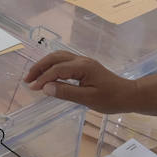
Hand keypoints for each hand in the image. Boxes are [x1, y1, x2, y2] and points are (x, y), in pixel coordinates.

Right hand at [23, 52, 138, 111]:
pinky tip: (48, 75)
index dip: (43, 78)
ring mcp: (83, 61)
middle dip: (39, 67)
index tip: (33, 88)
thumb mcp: (88, 99)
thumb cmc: (111, 99)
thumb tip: (46, 88)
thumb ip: (66, 92)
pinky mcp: (84, 66)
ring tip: (34, 77)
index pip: (57, 69)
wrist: (129, 95)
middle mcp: (81, 60)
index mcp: (82, 66)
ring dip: (45, 65)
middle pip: (55, 58)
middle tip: (27, 79)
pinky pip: (64, 61)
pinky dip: (52, 66)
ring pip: (59, 57)